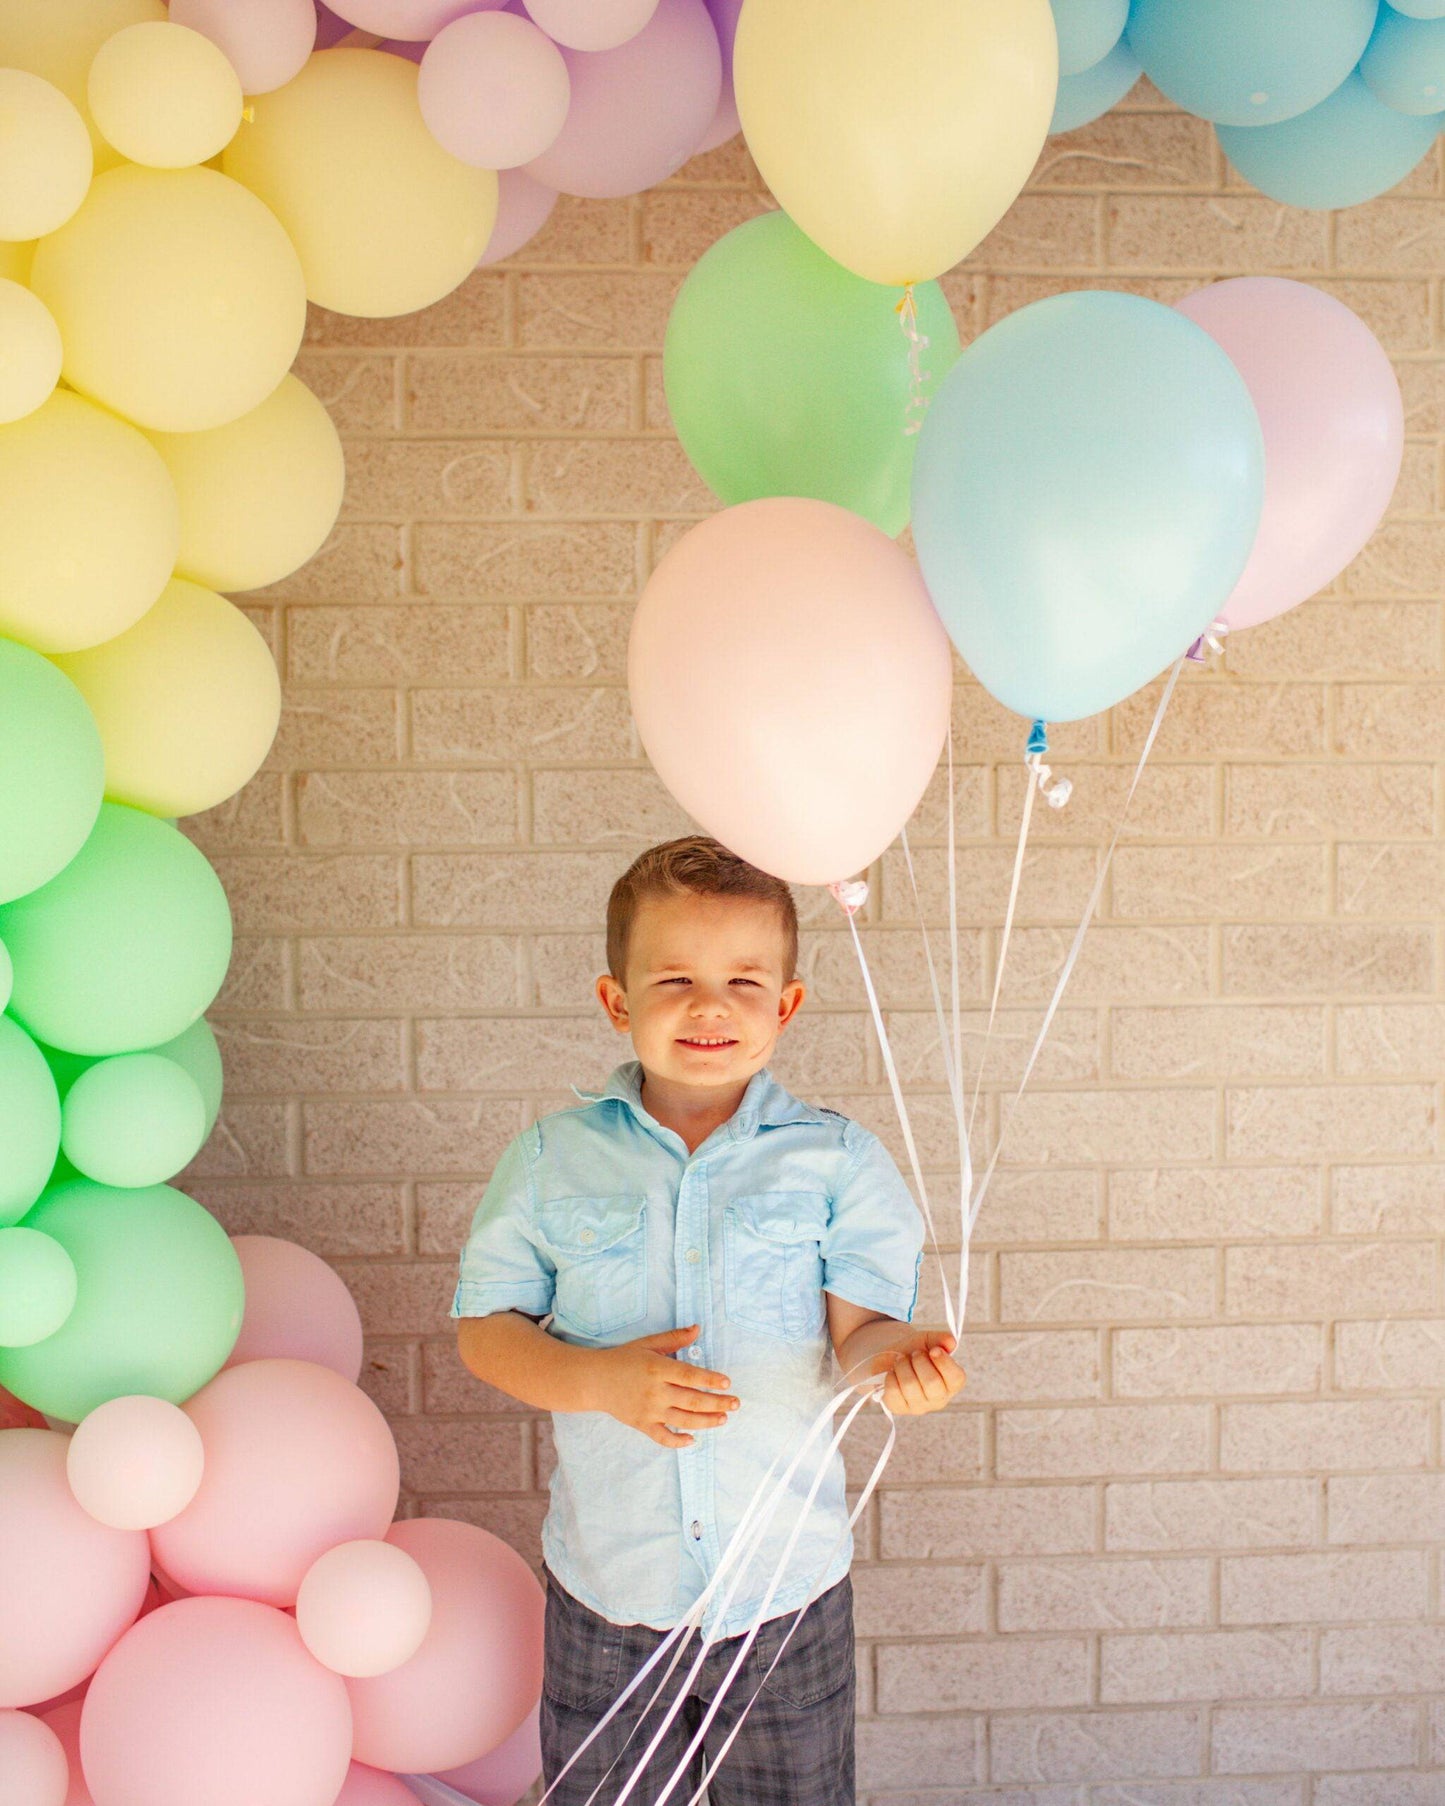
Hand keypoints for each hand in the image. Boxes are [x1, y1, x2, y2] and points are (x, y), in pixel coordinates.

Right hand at [588, 1324, 738, 1448]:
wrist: (594, 1380)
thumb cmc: (623, 1359)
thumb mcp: (648, 1344)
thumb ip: (674, 1338)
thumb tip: (698, 1329)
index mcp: (657, 1368)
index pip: (690, 1376)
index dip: (710, 1380)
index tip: (727, 1383)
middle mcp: (655, 1391)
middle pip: (693, 1401)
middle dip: (718, 1403)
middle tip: (736, 1403)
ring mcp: (649, 1411)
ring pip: (683, 1420)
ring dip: (706, 1422)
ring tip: (723, 1419)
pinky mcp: (642, 1425)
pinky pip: (663, 1438)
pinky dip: (678, 1442)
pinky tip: (692, 1439)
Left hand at [870, 1329, 966, 1416]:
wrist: (891, 1358)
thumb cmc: (914, 1350)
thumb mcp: (928, 1340)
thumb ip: (941, 1339)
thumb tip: (951, 1342)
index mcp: (951, 1383)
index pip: (956, 1378)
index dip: (944, 1363)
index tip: (933, 1350)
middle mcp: (938, 1399)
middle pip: (932, 1383)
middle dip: (919, 1361)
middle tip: (914, 1354)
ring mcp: (919, 1406)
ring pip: (910, 1386)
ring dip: (902, 1366)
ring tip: (901, 1360)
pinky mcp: (899, 1408)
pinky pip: (893, 1392)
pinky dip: (891, 1376)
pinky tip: (894, 1373)